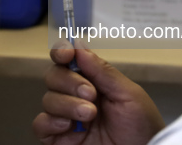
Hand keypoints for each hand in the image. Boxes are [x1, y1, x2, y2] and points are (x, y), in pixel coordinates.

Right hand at [33, 43, 164, 144]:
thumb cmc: (142, 129)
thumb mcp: (128, 94)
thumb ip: (103, 71)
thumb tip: (79, 46)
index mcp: (93, 81)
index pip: (69, 59)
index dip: (62, 51)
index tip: (67, 53)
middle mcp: (76, 96)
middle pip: (54, 75)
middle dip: (70, 81)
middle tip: (91, 93)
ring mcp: (66, 117)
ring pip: (48, 98)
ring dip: (68, 104)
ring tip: (89, 114)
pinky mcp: (58, 138)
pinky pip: (40, 124)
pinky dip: (50, 121)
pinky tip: (68, 125)